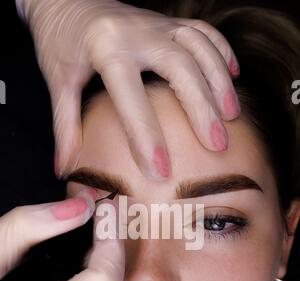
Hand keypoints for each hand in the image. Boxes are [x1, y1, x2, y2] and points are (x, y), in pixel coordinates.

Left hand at [17, 0, 239, 179]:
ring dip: (219, 82)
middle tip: (217, 145)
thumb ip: (64, 124)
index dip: (146, 135)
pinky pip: (204, 31)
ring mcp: (157, 23)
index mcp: (106, 48)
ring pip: (200, 47)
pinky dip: (222, 53)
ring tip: (232, 117)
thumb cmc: (60, 42)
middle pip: (180, 67)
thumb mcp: (57, 81)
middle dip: (201, 108)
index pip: (131, 95)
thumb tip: (64, 168)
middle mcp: (138, 31)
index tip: (160, 171)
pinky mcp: (168, 22)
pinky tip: (233, 78)